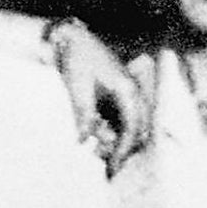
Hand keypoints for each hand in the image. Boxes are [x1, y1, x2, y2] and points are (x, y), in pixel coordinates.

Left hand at [48, 18, 148, 170]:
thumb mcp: (77, 88)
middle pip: (136, 130)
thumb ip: (84, 115)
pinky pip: (118, 119)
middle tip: (107, 169)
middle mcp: (132, 92)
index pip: (134, 126)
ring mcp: (125, 93)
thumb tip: (84, 141)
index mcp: (128, 89)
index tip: (114, 166)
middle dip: (122, 149)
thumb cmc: (76, 60)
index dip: (125, 149)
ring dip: (113, 140)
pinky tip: (94, 136)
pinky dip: (108, 130)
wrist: (70, 39)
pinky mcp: (115, 95)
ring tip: (96, 150)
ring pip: (127, 126)